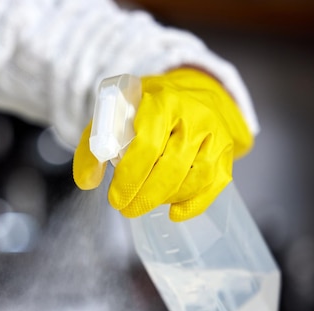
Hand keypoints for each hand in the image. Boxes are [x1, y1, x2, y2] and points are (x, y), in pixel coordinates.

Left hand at [73, 68, 252, 220]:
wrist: (193, 94)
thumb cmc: (146, 111)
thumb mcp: (114, 117)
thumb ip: (94, 147)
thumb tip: (88, 181)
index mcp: (162, 102)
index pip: (147, 144)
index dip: (130, 177)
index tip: (115, 198)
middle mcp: (194, 116)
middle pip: (172, 165)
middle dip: (145, 195)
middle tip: (126, 209)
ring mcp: (215, 135)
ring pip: (196, 178)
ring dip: (166, 199)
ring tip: (143, 204)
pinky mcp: (226, 153)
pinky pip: (214, 185)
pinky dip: (193, 205)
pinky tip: (173, 213)